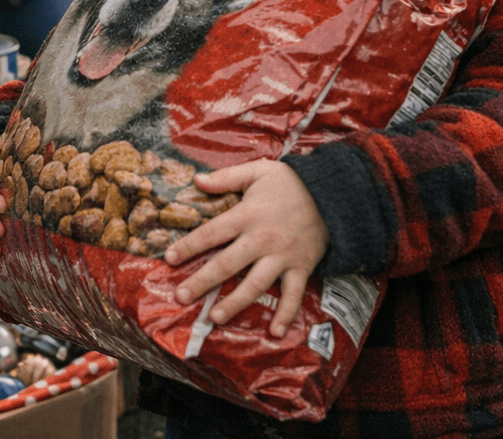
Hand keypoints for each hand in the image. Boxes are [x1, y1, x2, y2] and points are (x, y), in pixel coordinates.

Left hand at [164, 160, 328, 336]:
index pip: (212, 232)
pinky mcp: (301, 268)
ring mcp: (282, 257)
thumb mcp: (258, 171)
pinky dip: (286, 314)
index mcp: (248, 215)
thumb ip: (226, 177)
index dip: (189, 245)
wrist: (333, 194)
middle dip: (202, 281)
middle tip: (181, 296)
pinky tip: (275, 332)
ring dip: (235, 303)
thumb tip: (196, 180)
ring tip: (216, 318)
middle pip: (227, 264)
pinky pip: (293, 295)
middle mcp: (262, 239)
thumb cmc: (291, 182)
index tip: (169, 258)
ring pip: (255, 284)